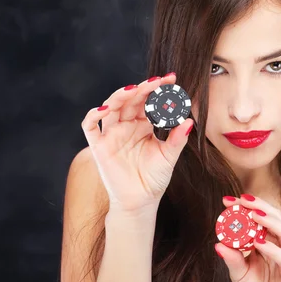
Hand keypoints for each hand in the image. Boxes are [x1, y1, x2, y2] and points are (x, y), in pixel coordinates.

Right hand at [80, 73, 193, 212]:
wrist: (140, 202)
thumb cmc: (154, 178)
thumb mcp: (169, 156)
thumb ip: (177, 138)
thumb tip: (190, 121)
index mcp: (143, 125)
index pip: (149, 101)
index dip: (158, 90)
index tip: (172, 80)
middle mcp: (126, 125)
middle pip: (131, 100)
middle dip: (143, 88)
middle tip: (157, 81)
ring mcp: (111, 134)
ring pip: (111, 107)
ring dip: (120, 96)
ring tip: (134, 89)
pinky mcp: (98, 146)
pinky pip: (90, 126)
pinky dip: (94, 115)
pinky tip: (105, 109)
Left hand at [216, 195, 280, 281]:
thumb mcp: (237, 273)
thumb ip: (232, 258)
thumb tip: (218, 243)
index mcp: (270, 242)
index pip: (261, 217)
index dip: (247, 206)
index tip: (228, 200)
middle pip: (276, 219)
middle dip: (259, 206)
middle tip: (242, 200)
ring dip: (268, 221)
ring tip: (252, 214)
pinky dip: (273, 249)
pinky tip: (259, 243)